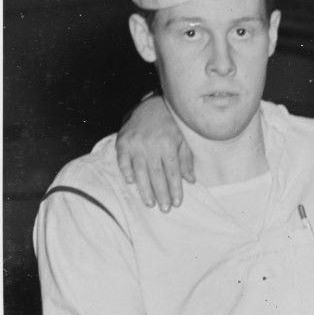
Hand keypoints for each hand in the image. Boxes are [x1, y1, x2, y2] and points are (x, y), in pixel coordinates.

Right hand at [116, 96, 193, 210]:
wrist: (151, 105)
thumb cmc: (171, 125)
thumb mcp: (183, 140)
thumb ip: (186, 160)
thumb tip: (190, 181)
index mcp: (168, 144)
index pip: (172, 172)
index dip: (174, 189)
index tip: (177, 203)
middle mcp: (151, 144)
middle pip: (156, 175)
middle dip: (161, 194)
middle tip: (164, 209)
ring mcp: (135, 143)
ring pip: (140, 170)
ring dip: (145, 189)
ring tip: (150, 203)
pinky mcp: (123, 140)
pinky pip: (123, 159)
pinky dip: (126, 171)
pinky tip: (131, 182)